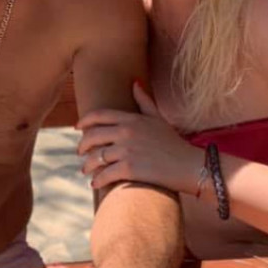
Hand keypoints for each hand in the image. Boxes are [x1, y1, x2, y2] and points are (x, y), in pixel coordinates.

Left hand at [77, 81, 200, 191]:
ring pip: (96, 157)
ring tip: (86, 171)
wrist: (190, 166)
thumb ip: (144, 101)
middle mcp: (127, 132)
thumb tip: (134, 83)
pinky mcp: (129, 169)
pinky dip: (97, 180)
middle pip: (92, 136)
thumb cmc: (174, 143)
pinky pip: (105, 174)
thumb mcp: (158, 118)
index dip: (84, 121)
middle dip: (82, 146)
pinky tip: (95, 184)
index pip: (99, 115)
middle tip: (80, 153)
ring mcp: (127, 150)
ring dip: (88, 166)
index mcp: (131, 119)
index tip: (78, 128)